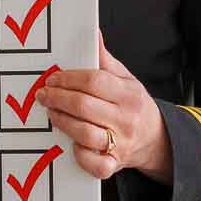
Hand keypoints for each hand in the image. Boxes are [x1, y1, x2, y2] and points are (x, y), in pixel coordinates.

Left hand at [37, 32, 170, 182]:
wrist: (156, 139)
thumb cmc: (135, 106)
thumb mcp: (126, 80)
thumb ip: (105, 61)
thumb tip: (92, 35)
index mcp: (128, 95)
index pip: (94, 81)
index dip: (69, 78)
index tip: (53, 77)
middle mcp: (126, 119)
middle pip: (84, 106)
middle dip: (58, 98)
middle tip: (44, 94)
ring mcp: (121, 144)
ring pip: (85, 134)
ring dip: (62, 122)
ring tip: (52, 113)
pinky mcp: (115, 164)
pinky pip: (95, 165)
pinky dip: (81, 155)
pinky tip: (73, 143)